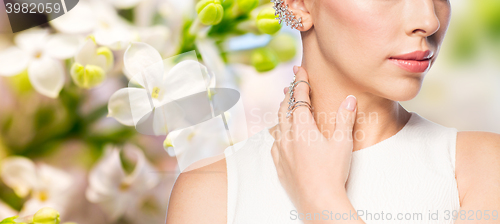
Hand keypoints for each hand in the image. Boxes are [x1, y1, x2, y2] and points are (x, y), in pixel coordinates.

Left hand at [270, 66, 357, 212]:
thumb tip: (349, 99)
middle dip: (289, 94)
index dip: (300, 82)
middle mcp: (287, 135)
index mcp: (302, 127)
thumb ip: (344, 118)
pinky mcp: (279, 164)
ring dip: (282, 113)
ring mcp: (280, 150)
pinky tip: (280, 136)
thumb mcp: (342, 142)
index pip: (299, 97)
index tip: (299, 70)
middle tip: (291, 84)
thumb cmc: (331, 172)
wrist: (317, 200)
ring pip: (277, 125)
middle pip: (285, 108)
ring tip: (285, 107)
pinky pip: (274, 143)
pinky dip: (278, 133)